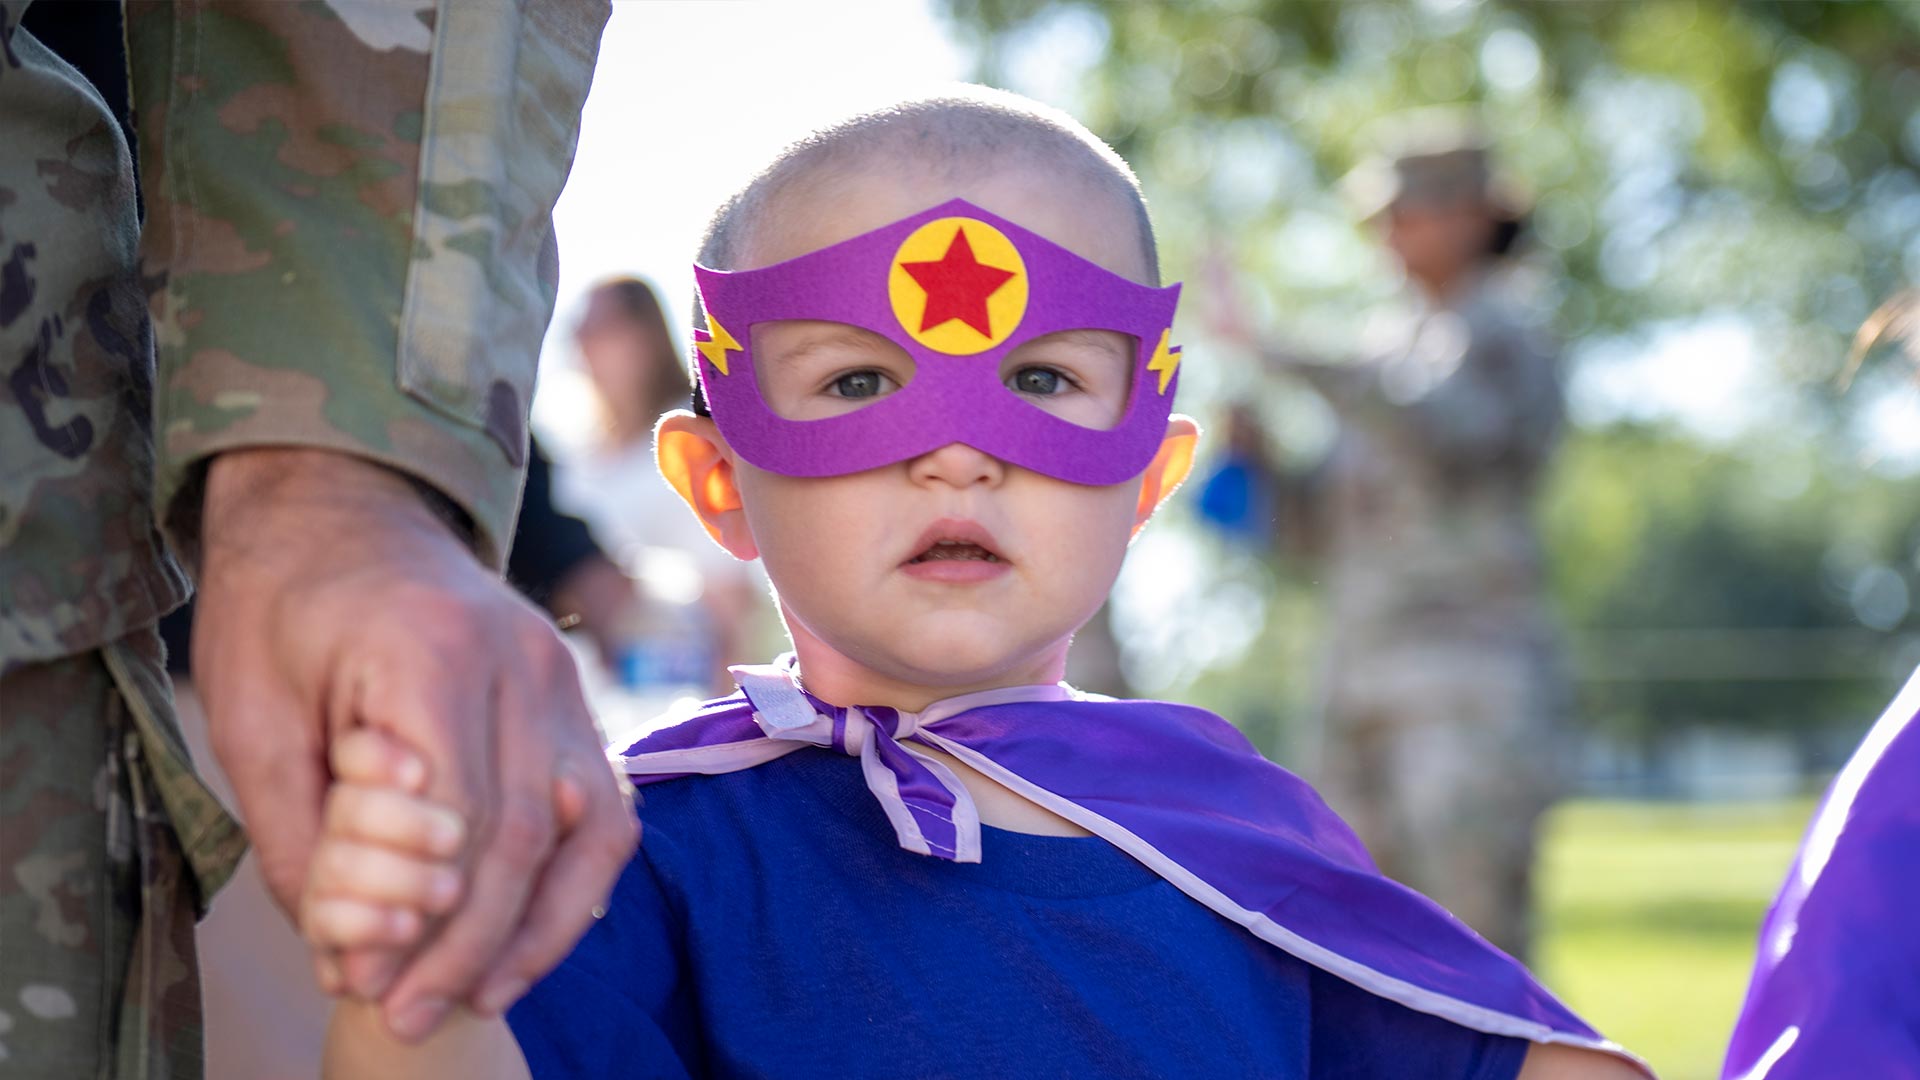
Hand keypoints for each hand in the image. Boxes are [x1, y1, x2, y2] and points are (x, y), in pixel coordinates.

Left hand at [194, 448, 637, 1040]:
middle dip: (467, 943)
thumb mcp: (252, 713)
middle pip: (523, 832)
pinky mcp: (578, 704)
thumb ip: (300, 828)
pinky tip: (525, 946)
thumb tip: (349, 947)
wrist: (345, 513)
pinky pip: (603, 814)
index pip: (456, 811)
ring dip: (535, 932)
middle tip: (406, 1014)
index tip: (361, 981)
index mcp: (436, 648)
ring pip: (585, 831)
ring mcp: (565, 681)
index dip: (415, 914)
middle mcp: (526, 662)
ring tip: (477, 999)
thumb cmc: (285, 608)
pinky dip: (574, 891)